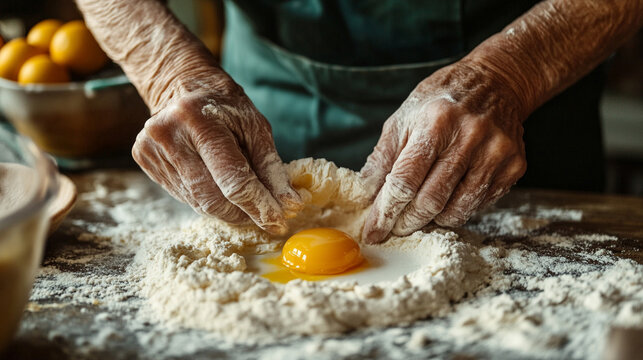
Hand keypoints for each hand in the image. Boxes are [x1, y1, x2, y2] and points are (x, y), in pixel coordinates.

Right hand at [132, 90, 302, 234]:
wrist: (183, 85)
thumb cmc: (226, 107)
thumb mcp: (256, 128)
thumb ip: (271, 168)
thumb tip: (289, 205)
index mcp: (199, 119)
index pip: (233, 179)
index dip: (259, 206)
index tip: (278, 223)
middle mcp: (168, 134)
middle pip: (213, 198)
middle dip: (243, 213)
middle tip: (264, 215)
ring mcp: (151, 148)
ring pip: (198, 202)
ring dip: (227, 209)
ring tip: (242, 196)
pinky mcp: (143, 159)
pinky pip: (184, 196)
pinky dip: (207, 198)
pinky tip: (215, 182)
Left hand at [361, 61, 527, 243]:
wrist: (496, 82)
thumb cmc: (442, 101)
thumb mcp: (404, 118)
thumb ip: (383, 157)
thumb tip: (367, 194)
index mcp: (436, 122)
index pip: (405, 180)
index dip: (385, 212)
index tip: (373, 231)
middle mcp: (469, 137)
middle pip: (430, 200)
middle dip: (406, 222)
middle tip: (394, 229)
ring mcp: (495, 153)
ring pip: (457, 210)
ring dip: (432, 220)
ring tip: (419, 214)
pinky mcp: (513, 166)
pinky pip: (478, 205)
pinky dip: (457, 210)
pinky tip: (447, 199)